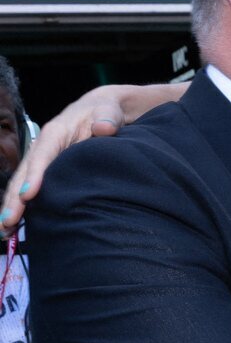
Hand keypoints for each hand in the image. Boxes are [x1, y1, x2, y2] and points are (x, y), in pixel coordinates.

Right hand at [1, 82, 186, 232]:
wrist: (101, 112)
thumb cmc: (105, 112)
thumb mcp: (108, 111)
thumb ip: (107, 119)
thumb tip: (104, 128)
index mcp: (55, 133)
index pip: (42, 155)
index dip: (34, 175)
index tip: (29, 196)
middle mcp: (42, 148)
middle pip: (24, 174)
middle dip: (14, 199)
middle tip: (8, 222)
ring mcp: (40, 161)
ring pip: (20, 185)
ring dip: (11, 207)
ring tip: (4, 231)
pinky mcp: (44, 172)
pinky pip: (28, 190)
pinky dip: (20, 207)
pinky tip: (14, 227)